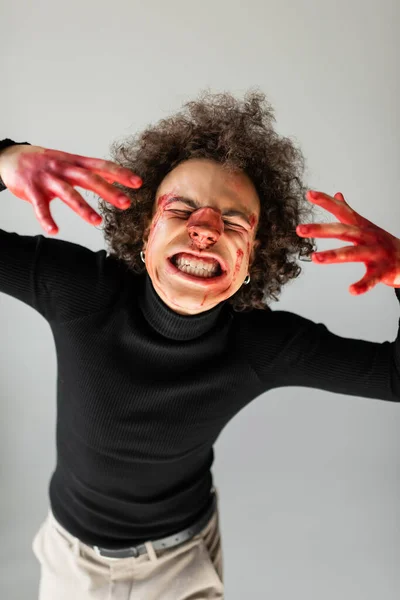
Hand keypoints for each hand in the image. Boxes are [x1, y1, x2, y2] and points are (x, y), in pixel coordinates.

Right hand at [0, 144, 141, 233]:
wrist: (10, 157)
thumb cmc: (43, 162)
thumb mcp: (68, 162)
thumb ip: (90, 171)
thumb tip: (114, 178)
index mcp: (74, 162)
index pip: (101, 166)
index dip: (120, 174)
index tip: (137, 183)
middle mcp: (63, 168)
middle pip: (89, 179)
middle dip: (108, 191)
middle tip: (126, 202)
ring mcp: (47, 178)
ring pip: (68, 193)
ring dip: (83, 208)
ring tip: (98, 221)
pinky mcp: (31, 189)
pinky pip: (40, 206)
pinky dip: (46, 219)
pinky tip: (54, 230)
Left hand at [296, 190, 399, 294]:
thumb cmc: (384, 243)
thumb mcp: (366, 225)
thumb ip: (349, 212)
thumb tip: (337, 194)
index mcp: (362, 227)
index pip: (342, 211)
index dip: (326, 202)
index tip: (309, 194)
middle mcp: (368, 237)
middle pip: (343, 231)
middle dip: (321, 230)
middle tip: (300, 229)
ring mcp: (376, 253)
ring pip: (353, 253)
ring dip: (333, 255)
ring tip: (314, 258)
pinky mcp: (383, 271)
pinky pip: (371, 279)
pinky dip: (362, 285)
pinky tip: (352, 291)